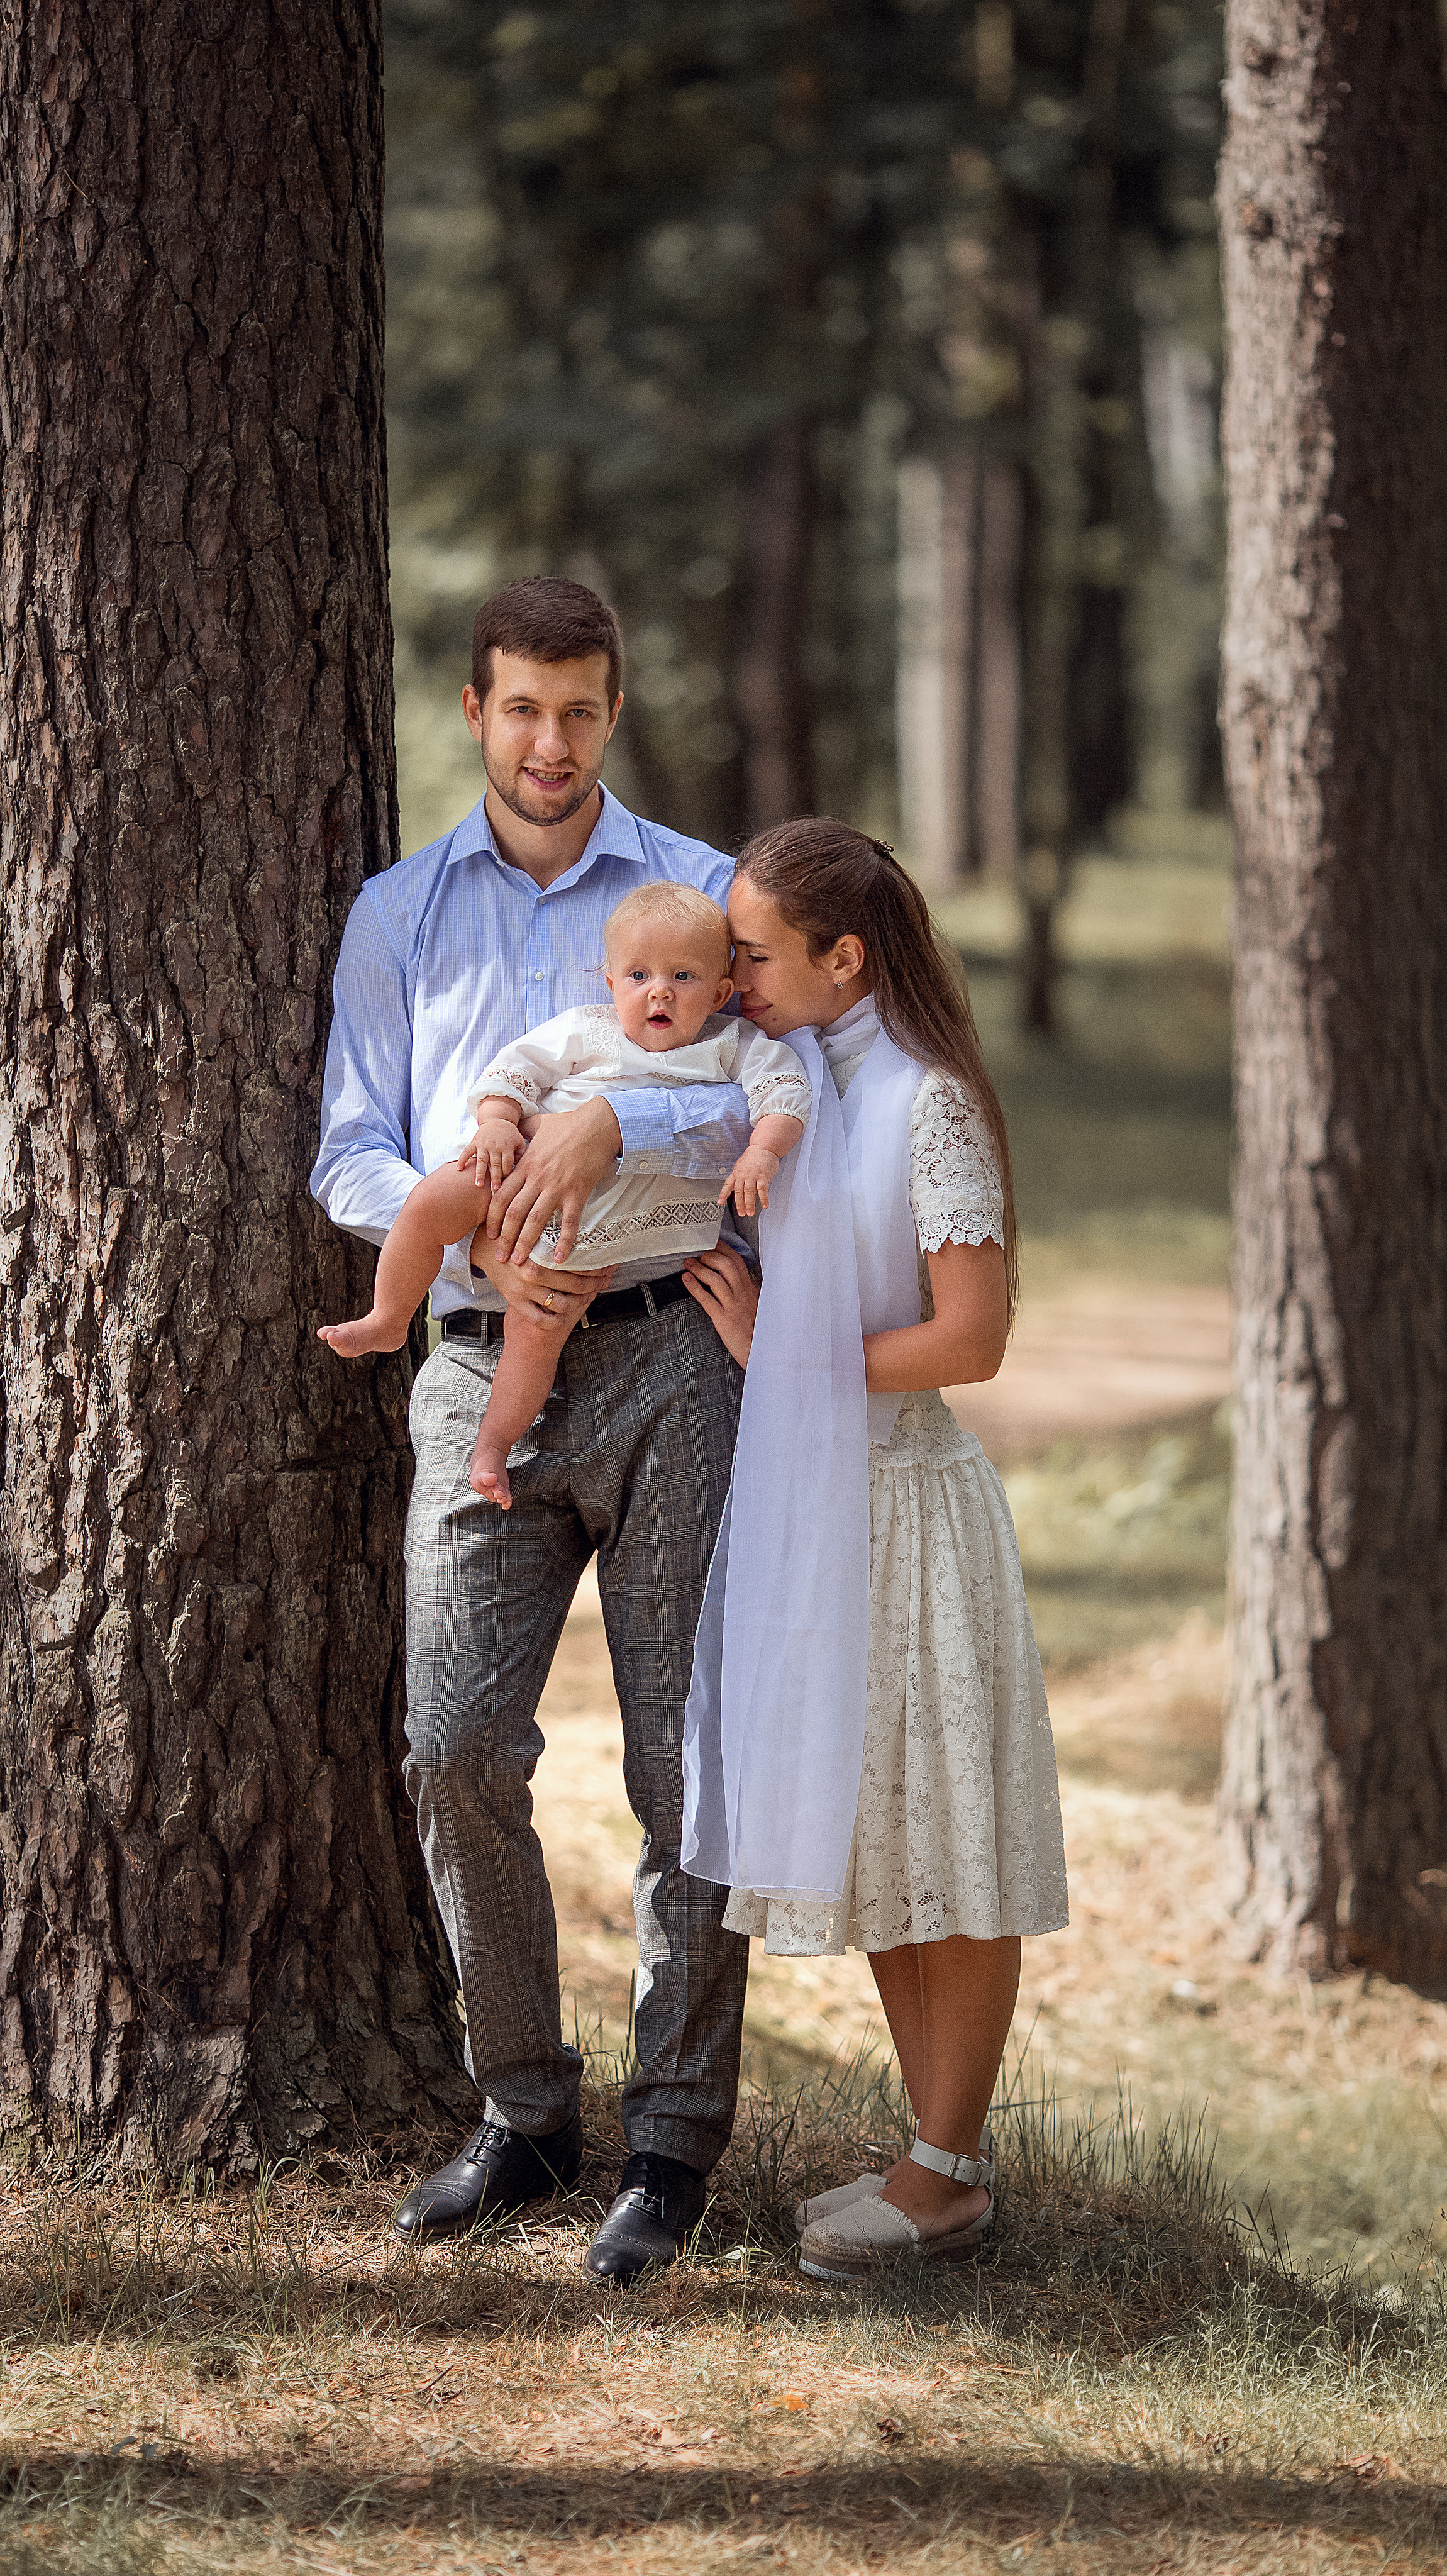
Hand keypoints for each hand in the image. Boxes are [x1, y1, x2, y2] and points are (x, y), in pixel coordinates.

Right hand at [460, 1118, 523, 1189]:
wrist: (497, 1119)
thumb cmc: (510, 1134)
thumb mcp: (520, 1141)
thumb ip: (522, 1154)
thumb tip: (521, 1169)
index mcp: (507, 1146)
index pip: (506, 1163)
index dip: (506, 1174)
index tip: (505, 1183)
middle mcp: (495, 1146)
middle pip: (495, 1164)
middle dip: (495, 1177)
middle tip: (495, 1189)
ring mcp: (483, 1144)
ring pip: (481, 1160)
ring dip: (480, 1173)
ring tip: (478, 1185)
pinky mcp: (475, 1142)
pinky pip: (467, 1151)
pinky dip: (462, 1159)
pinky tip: (459, 1169)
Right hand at [469, 1231, 613, 1327]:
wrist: (483, 1248)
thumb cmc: (513, 1237)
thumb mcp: (535, 1232)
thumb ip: (557, 1237)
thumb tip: (587, 1235)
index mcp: (542, 1253)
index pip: (578, 1263)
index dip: (597, 1267)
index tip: (609, 1266)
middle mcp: (535, 1272)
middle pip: (576, 1284)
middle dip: (594, 1285)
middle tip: (604, 1281)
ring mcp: (526, 1289)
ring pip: (562, 1305)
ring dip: (577, 1304)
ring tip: (585, 1298)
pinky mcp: (516, 1302)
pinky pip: (540, 1320)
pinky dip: (553, 1322)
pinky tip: (560, 1317)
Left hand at [485, 1097, 622, 1266]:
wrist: (597, 1124)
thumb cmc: (568, 1123)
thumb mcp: (538, 1124)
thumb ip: (523, 1130)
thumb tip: (514, 1129)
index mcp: (525, 1165)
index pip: (501, 1197)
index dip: (492, 1218)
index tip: (490, 1234)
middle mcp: (537, 1178)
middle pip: (514, 1213)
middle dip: (504, 1238)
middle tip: (500, 1257)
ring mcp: (557, 1187)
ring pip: (535, 1221)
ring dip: (525, 1243)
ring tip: (520, 1262)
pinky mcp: (577, 1192)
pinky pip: (569, 1222)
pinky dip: (564, 1242)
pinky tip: (560, 1259)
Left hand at [682, 1245, 759, 1367]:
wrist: (761, 1351)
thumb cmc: (756, 1327)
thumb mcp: (755, 1302)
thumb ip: (745, 1288)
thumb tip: (733, 1274)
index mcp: (750, 1288)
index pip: (737, 1260)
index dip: (722, 1248)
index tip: (710, 1242)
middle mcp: (742, 1294)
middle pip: (726, 1265)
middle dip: (709, 1255)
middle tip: (697, 1254)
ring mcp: (733, 1306)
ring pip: (716, 1279)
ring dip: (699, 1268)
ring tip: (688, 1263)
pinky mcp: (724, 1320)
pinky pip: (707, 1300)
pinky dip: (694, 1287)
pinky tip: (686, 1279)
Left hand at [718, 1142, 781, 1216]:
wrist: (763, 1147)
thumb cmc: (753, 1157)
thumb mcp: (740, 1166)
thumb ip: (738, 1177)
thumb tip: (735, 1188)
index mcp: (736, 1173)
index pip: (728, 1185)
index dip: (723, 1194)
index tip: (719, 1202)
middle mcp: (743, 1174)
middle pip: (739, 1192)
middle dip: (740, 1204)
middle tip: (742, 1213)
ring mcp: (753, 1175)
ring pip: (749, 1192)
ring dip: (750, 1204)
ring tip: (750, 1212)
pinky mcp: (763, 1175)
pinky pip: (763, 1189)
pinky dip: (764, 1199)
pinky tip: (764, 1205)